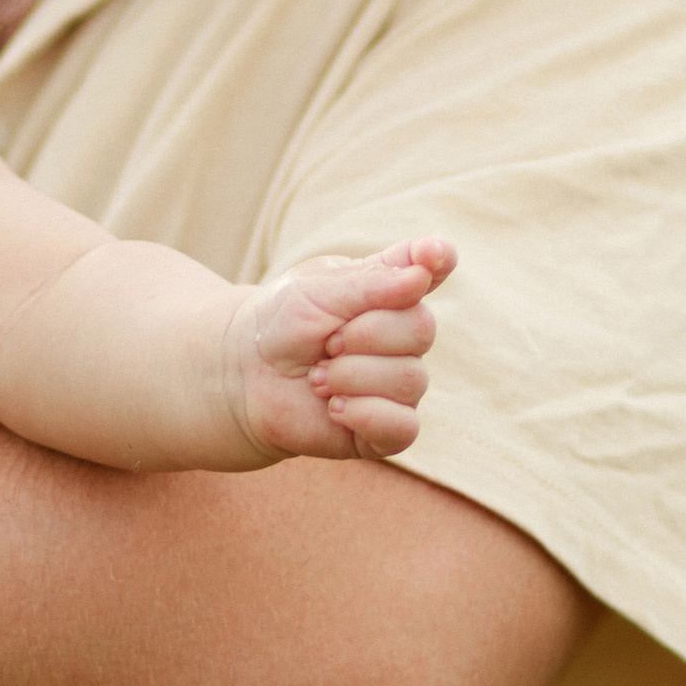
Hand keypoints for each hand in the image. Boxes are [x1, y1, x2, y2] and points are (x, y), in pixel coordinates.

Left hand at [228, 235, 455, 461]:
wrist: (246, 377)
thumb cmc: (282, 325)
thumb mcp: (317, 291)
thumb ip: (370, 282)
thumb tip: (422, 274)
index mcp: (390, 289)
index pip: (433, 265)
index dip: (439, 259)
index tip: (433, 256)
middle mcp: (405, 336)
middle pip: (422, 328)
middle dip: (364, 335)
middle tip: (326, 342)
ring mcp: (400, 384)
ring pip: (409, 379)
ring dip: (350, 376)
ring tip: (317, 377)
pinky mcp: (388, 429)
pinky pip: (403, 426)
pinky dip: (362, 414)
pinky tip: (333, 407)